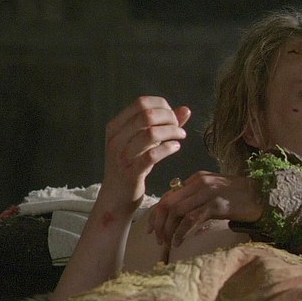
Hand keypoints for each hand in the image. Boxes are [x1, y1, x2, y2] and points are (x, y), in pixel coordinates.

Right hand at [101, 96, 190, 211]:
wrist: (116, 197)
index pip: (141, 102)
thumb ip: (163, 125)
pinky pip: (153, 155)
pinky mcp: (131, 172)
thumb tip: (186, 109)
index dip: (162, 105)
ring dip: (172, 131)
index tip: (172, 116)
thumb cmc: (132, 166)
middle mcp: (115, 138)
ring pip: (151, 133)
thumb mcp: (144, 142)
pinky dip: (168, 148)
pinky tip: (176, 147)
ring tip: (181, 136)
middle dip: (169, 118)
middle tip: (179, 127)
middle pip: (147, 115)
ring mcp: (122, 156)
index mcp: (115, 126)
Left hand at [148, 172, 263, 246]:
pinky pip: (192, 218)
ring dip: (169, 229)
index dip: (156, 214)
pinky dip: (182, 231)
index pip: (169, 195)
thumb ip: (196, 199)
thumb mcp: (213, 194)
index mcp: (196, 179)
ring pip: (177, 211)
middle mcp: (199, 182)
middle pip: (168, 203)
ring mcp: (208, 192)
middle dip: (159, 223)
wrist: (263, 196)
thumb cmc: (239, 198)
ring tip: (168, 243)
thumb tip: (178, 217)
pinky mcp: (216, 204)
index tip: (152, 229)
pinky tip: (179, 242)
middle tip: (158, 240)